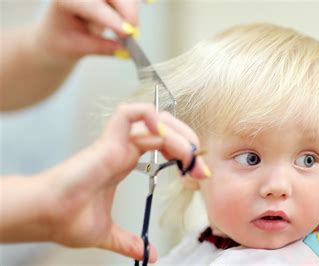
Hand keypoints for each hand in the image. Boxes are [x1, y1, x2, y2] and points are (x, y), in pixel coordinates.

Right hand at [0, 103, 209, 261]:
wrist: (45, 217)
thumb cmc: (66, 219)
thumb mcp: (108, 234)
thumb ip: (130, 242)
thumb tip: (149, 255)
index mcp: (124, 162)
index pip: (162, 145)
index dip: (184, 154)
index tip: (198, 174)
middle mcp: (123, 149)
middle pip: (163, 129)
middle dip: (188, 141)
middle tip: (200, 166)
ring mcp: (116, 143)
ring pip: (154, 120)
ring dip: (179, 133)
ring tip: (190, 155)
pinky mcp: (108, 141)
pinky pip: (131, 113)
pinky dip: (151, 116)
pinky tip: (166, 137)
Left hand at [34, 0, 140, 63]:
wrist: (56, 34)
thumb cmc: (62, 40)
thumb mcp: (77, 48)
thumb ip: (102, 48)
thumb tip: (126, 52)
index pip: (93, 6)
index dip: (113, 19)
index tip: (128, 33)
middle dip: (128, 12)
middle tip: (133, 34)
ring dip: (130, 12)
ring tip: (126, 32)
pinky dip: (136, 2)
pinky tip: (149, 1)